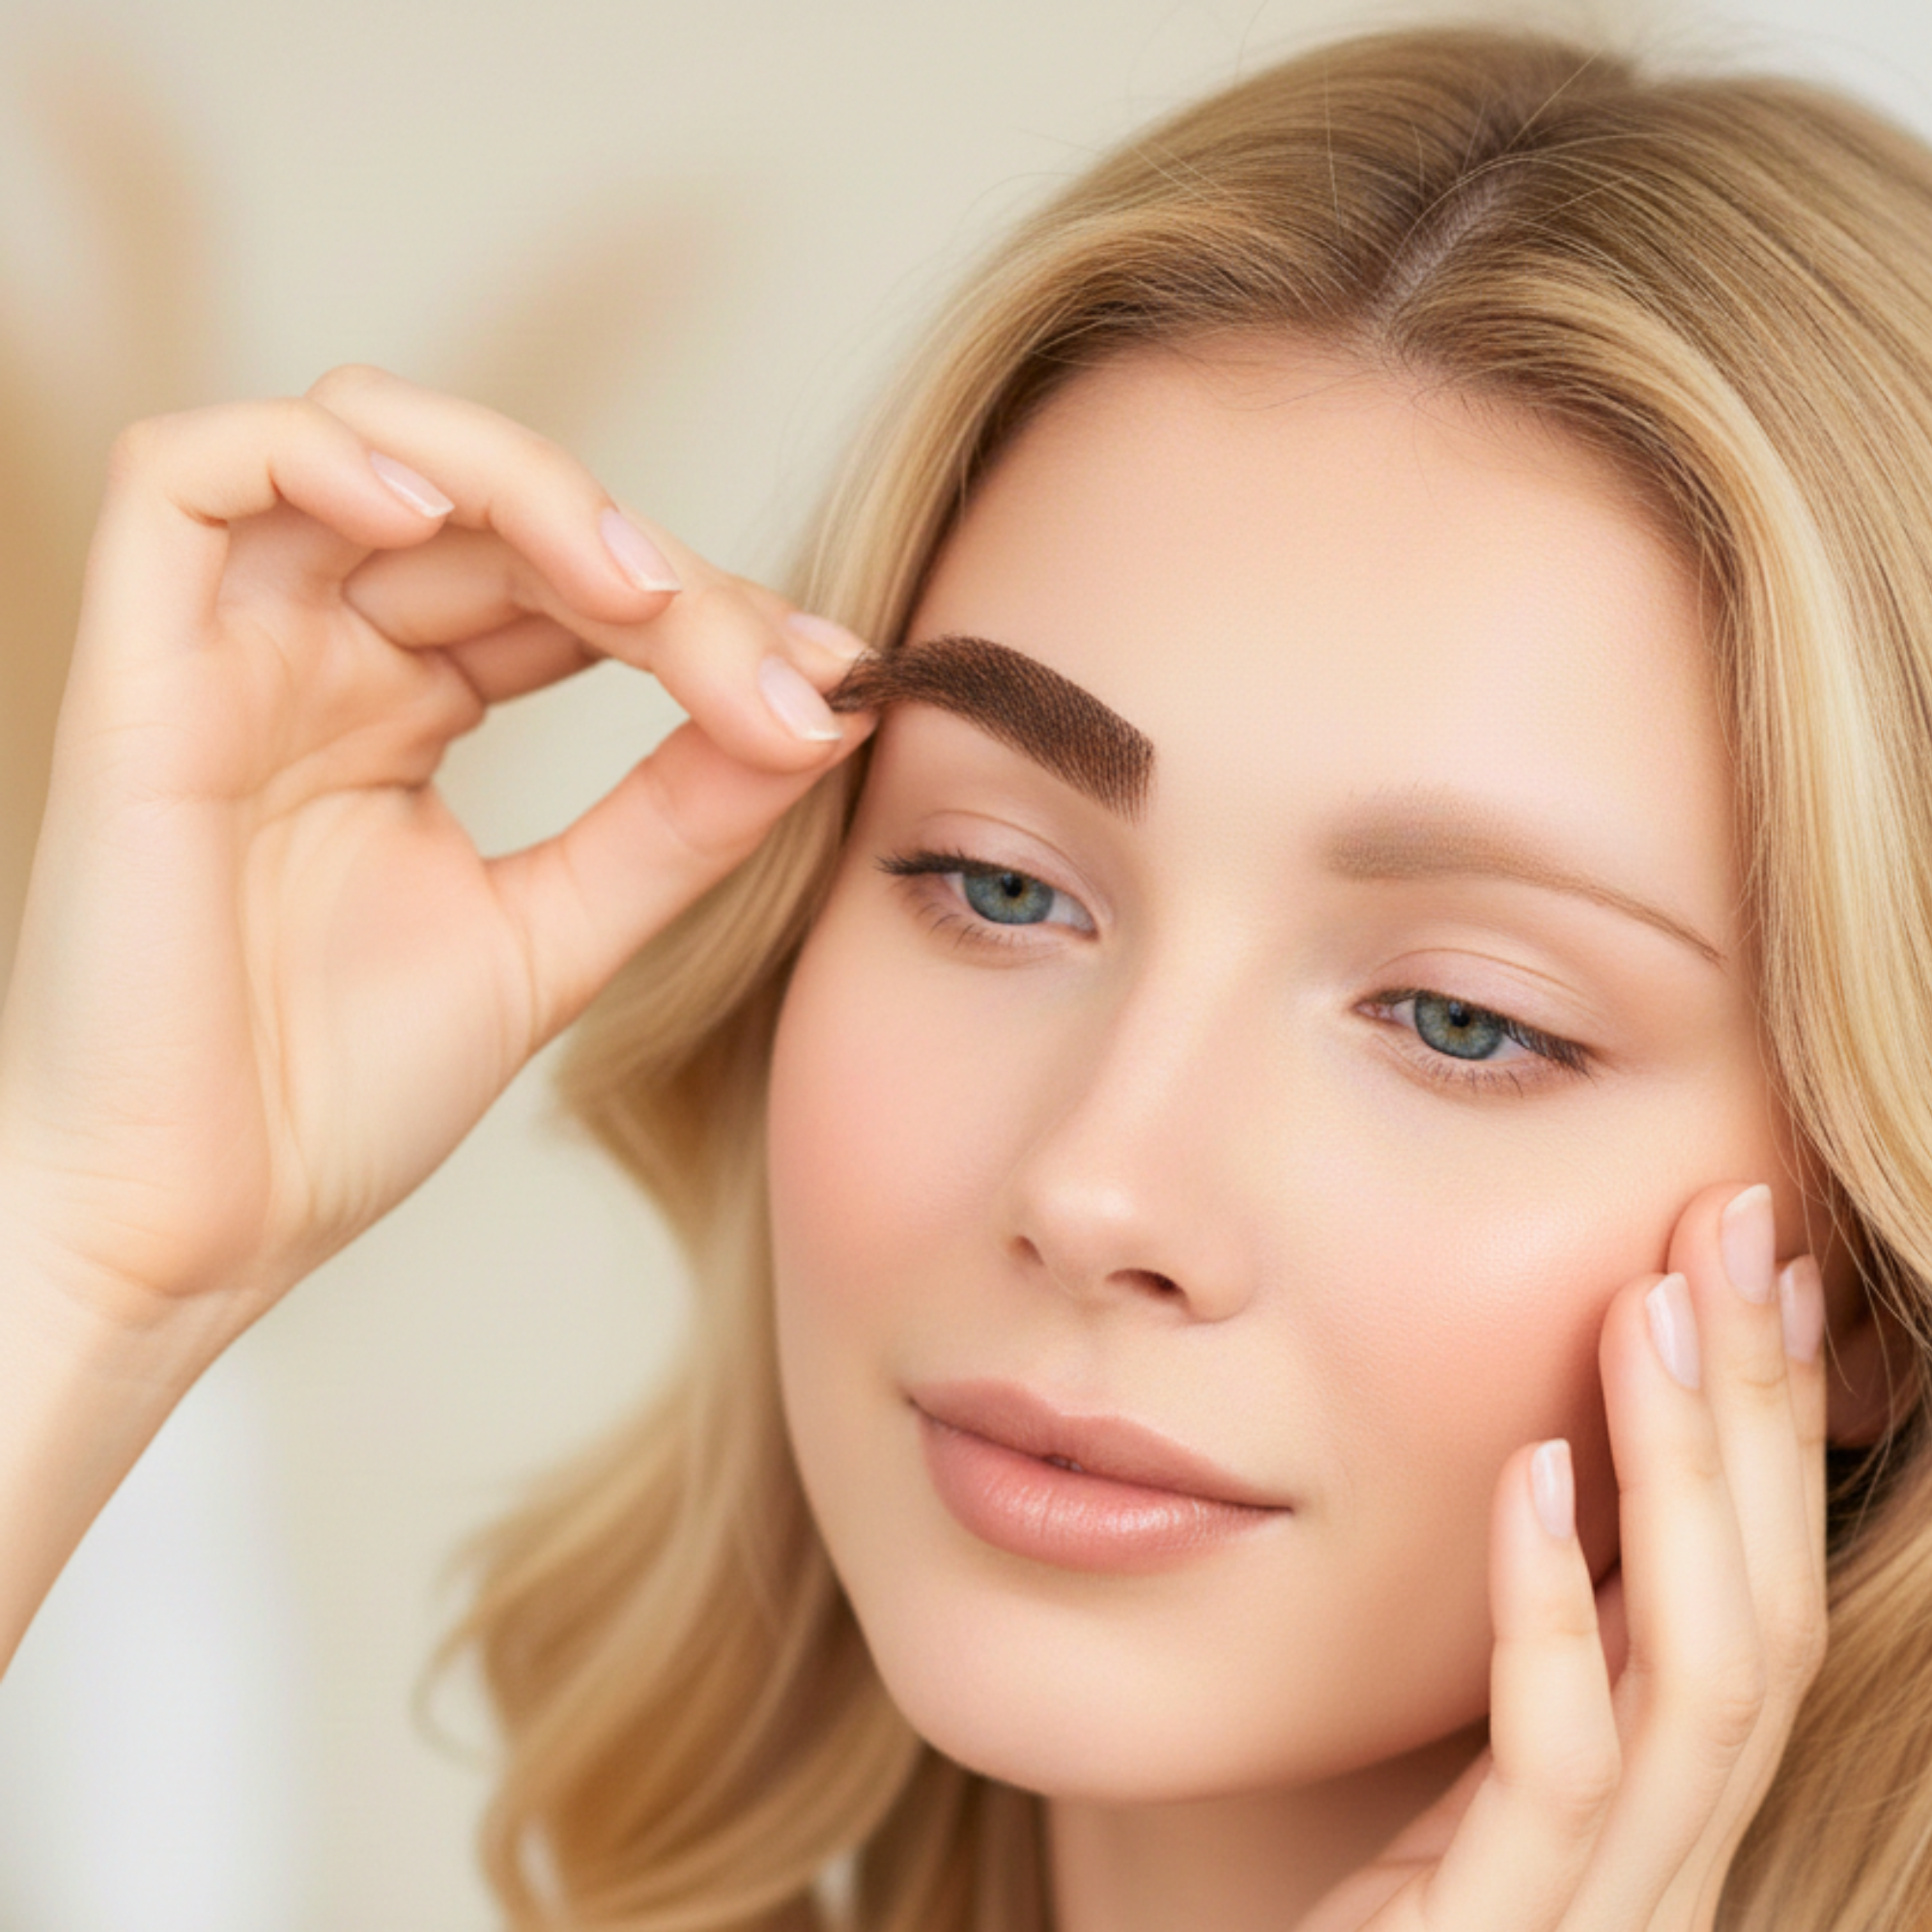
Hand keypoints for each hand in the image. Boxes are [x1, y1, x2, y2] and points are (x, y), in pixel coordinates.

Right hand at [0, 366, 871, 1337]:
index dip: (702, 611)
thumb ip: (679, 818)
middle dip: (649, 569)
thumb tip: (823, 710)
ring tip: (632, 589)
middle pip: (496, 513)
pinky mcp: (132, 670)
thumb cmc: (337, 1099)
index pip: (566, 591)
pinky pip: (188, 477)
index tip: (830, 681)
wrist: (194, 1233)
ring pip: (362, 443)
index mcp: (401, 710)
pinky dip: (324, 459)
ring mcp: (225, 655)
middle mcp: (317, 660)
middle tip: (764, 666)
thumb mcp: (557, 930)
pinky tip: (439, 522)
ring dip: (522, 486)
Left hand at [1298, 1180, 1828, 1930]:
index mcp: (1652, 1818)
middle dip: (1758, 1415)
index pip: (1749, 1598)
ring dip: (1685, 1477)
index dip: (1769, 1431)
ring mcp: (1596, 1919)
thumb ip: (1527, 1668)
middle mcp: (1662, 1871)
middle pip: (1757, 1616)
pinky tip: (1531, 1477)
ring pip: (1700, 1681)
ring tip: (1656, 1305)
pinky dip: (1554, 1613)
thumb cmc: (1343, 1924)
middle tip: (1742, 1225)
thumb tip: (1549, 1476)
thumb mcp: (1452, 1782)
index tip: (1762, 1266)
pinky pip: (1557, 1773)